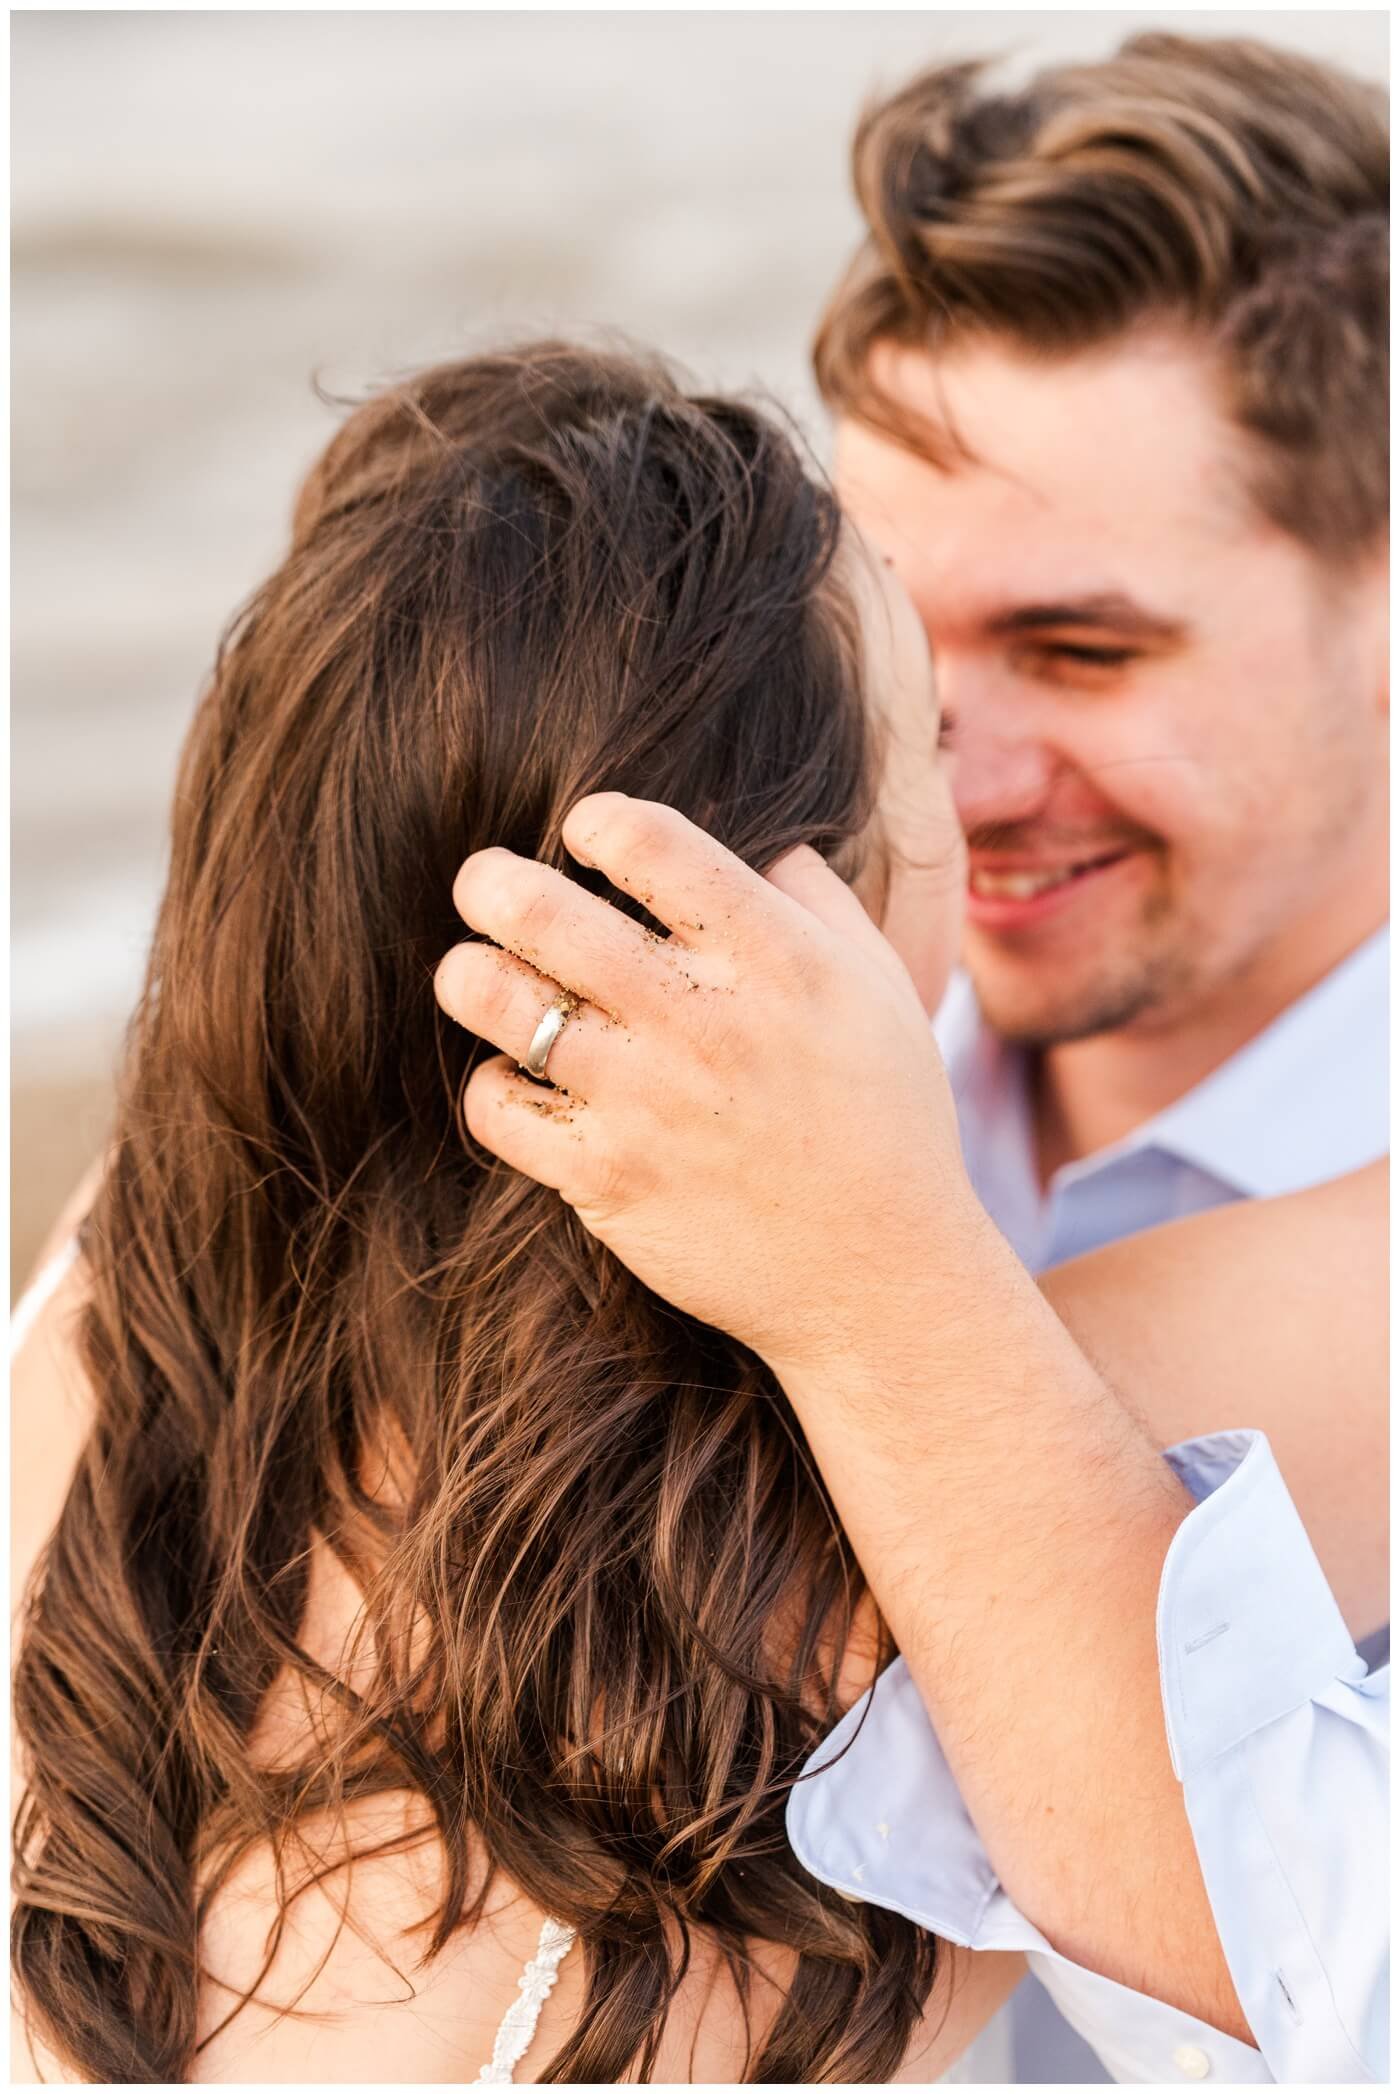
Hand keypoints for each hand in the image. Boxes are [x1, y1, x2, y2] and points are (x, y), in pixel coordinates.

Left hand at [434, 792, 975, 1374]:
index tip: (587, 835)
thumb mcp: (882, 990)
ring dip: (470, 976)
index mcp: (777, 958)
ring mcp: (645, 1102)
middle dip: (491, 883)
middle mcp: (702, 1021)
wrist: (883, 1278)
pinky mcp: (605, 1179)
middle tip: (486, 887)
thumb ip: (817, 900)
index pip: (649, 842)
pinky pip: (495, 1108)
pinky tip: (519, 1080)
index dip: (596, 821)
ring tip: (480, 976)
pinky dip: (491, 1087)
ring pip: (496, 1002)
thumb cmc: (887, 1123)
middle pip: (540, 912)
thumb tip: (762, 838)